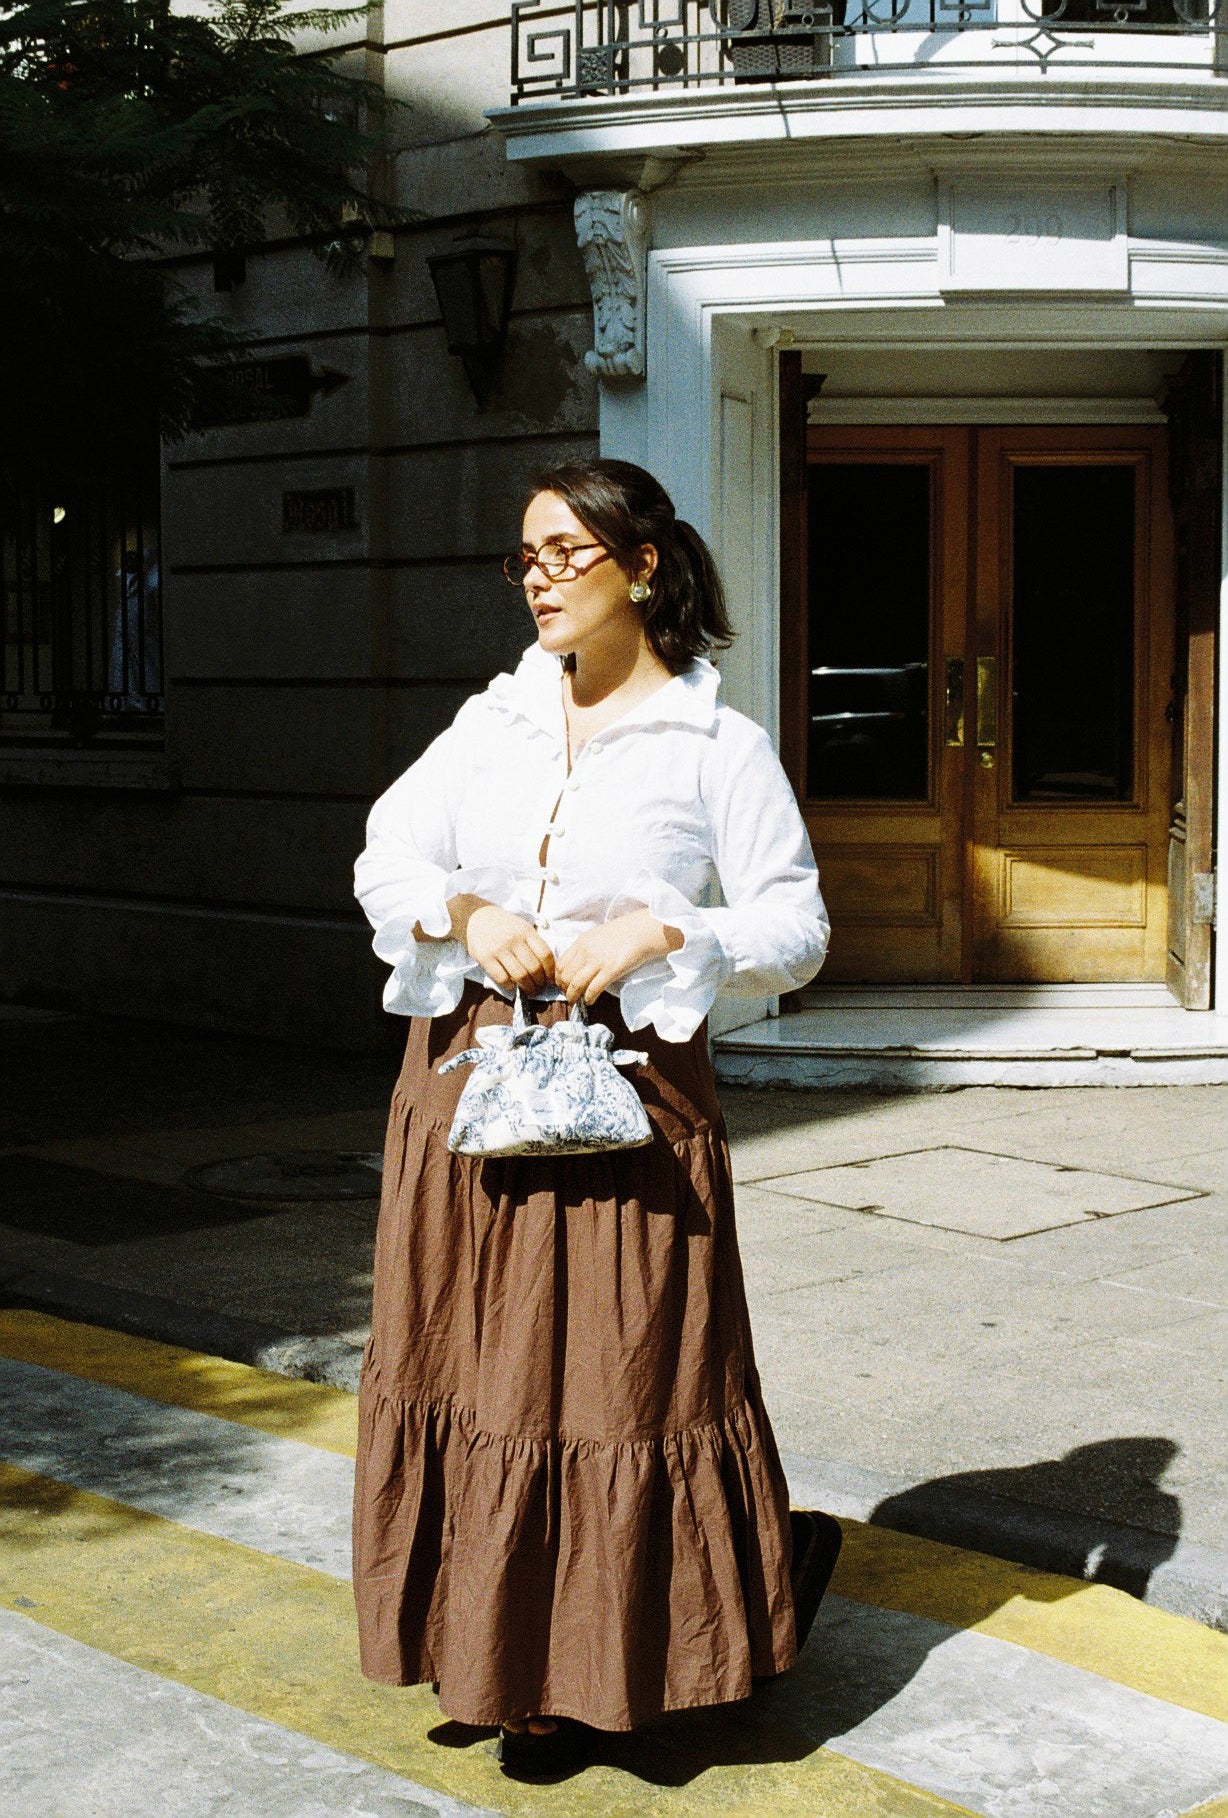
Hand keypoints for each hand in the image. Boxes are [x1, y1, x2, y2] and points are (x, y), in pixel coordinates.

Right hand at [452, 897, 554, 994]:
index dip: (550, 971)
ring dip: (527, 987)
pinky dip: (510, 985)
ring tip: (529, 990)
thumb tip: (547, 968)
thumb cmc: (503, 925)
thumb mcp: (522, 927)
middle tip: (539, 988)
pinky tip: (512, 985)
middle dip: (539, 982)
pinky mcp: (485, 958)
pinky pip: (502, 978)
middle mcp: (514, 939)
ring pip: (520, 975)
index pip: (545, 954)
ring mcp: (499, 949)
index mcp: (526, 931)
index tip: (550, 978)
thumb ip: (533, 943)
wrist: (476, 917)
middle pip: (534, 968)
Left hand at [554, 910, 682, 1006]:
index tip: (563, 984)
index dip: (559, 978)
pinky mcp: (611, 970)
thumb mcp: (598, 935)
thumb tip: (579, 964)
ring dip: (573, 996)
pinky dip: (589, 998)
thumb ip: (586, 948)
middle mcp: (586, 951)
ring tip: (576, 1001)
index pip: (561, 964)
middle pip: (565, 976)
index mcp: (581, 941)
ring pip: (576, 984)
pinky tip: (590, 1001)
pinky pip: (593, 989)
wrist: (643, 930)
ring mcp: (598, 961)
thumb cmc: (624, 932)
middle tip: (569, 995)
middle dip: (564, 989)